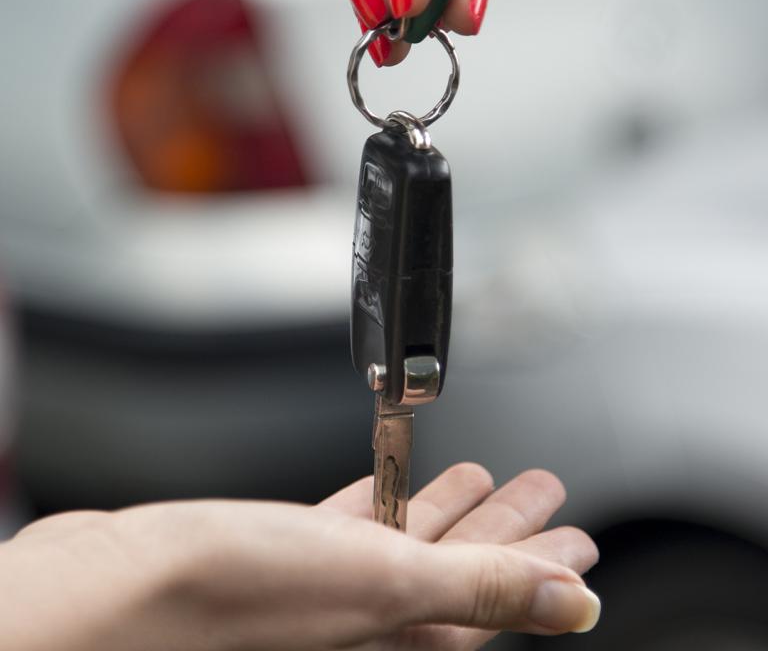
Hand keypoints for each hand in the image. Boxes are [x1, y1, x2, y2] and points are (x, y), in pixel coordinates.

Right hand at [0, 464, 598, 649]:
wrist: (120, 590)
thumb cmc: (237, 596)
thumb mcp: (381, 585)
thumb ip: (478, 591)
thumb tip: (578, 608)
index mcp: (403, 633)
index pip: (500, 602)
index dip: (546, 570)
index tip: (581, 541)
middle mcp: (371, 617)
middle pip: (464, 568)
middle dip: (511, 531)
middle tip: (551, 496)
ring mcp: (330, 585)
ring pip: (414, 542)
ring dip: (456, 510)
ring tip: (493, 479)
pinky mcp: (290, 554)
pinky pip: (359, 525)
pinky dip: (388, 499)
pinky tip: (402, 479)